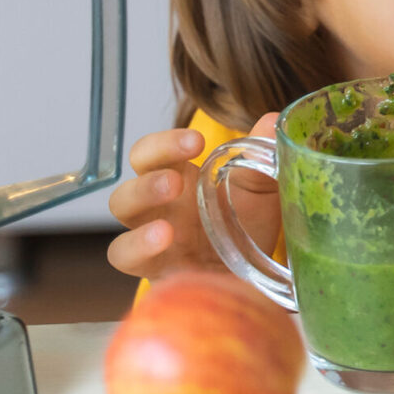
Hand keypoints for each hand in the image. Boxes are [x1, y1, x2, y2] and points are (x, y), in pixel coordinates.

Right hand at [106, 115, 279, 280]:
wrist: (256, 272)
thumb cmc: (246, 223)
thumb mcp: (260, 188)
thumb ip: (260, 157)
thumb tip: (272, 121)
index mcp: (178, 179)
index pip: (150, 154)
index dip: (164, 144)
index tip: (196, 142)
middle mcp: (158, 210)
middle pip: (126, 190)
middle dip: (147, 183)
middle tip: (176, 182)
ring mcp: (153, 243)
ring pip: (121, 227)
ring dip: (140, 224)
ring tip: (167, 227)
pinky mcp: (156, 272)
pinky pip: (128, 260)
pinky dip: (139, 251)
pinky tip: (165, 245)